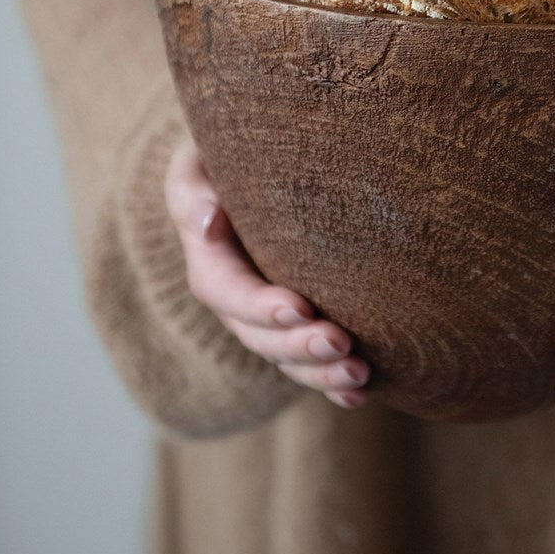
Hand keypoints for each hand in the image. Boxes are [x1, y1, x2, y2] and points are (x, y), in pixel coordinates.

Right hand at [164, 135, 369, 407]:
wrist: (245, 175)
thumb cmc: (223, 160)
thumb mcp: (197, 165)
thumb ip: (194, 189)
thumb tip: (207, 217)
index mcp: (210, 261)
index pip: (228, 292)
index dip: (261, 306)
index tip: (301, 307)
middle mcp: (236, 299)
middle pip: (262, 336)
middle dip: (300, 347)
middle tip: (344, 345)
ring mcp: (265, 318)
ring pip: (287, 357)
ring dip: (320, 372)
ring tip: (360, 374)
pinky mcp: (296, 324)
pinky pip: (308, 362)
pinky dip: (331, 384)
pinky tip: (360, 393)